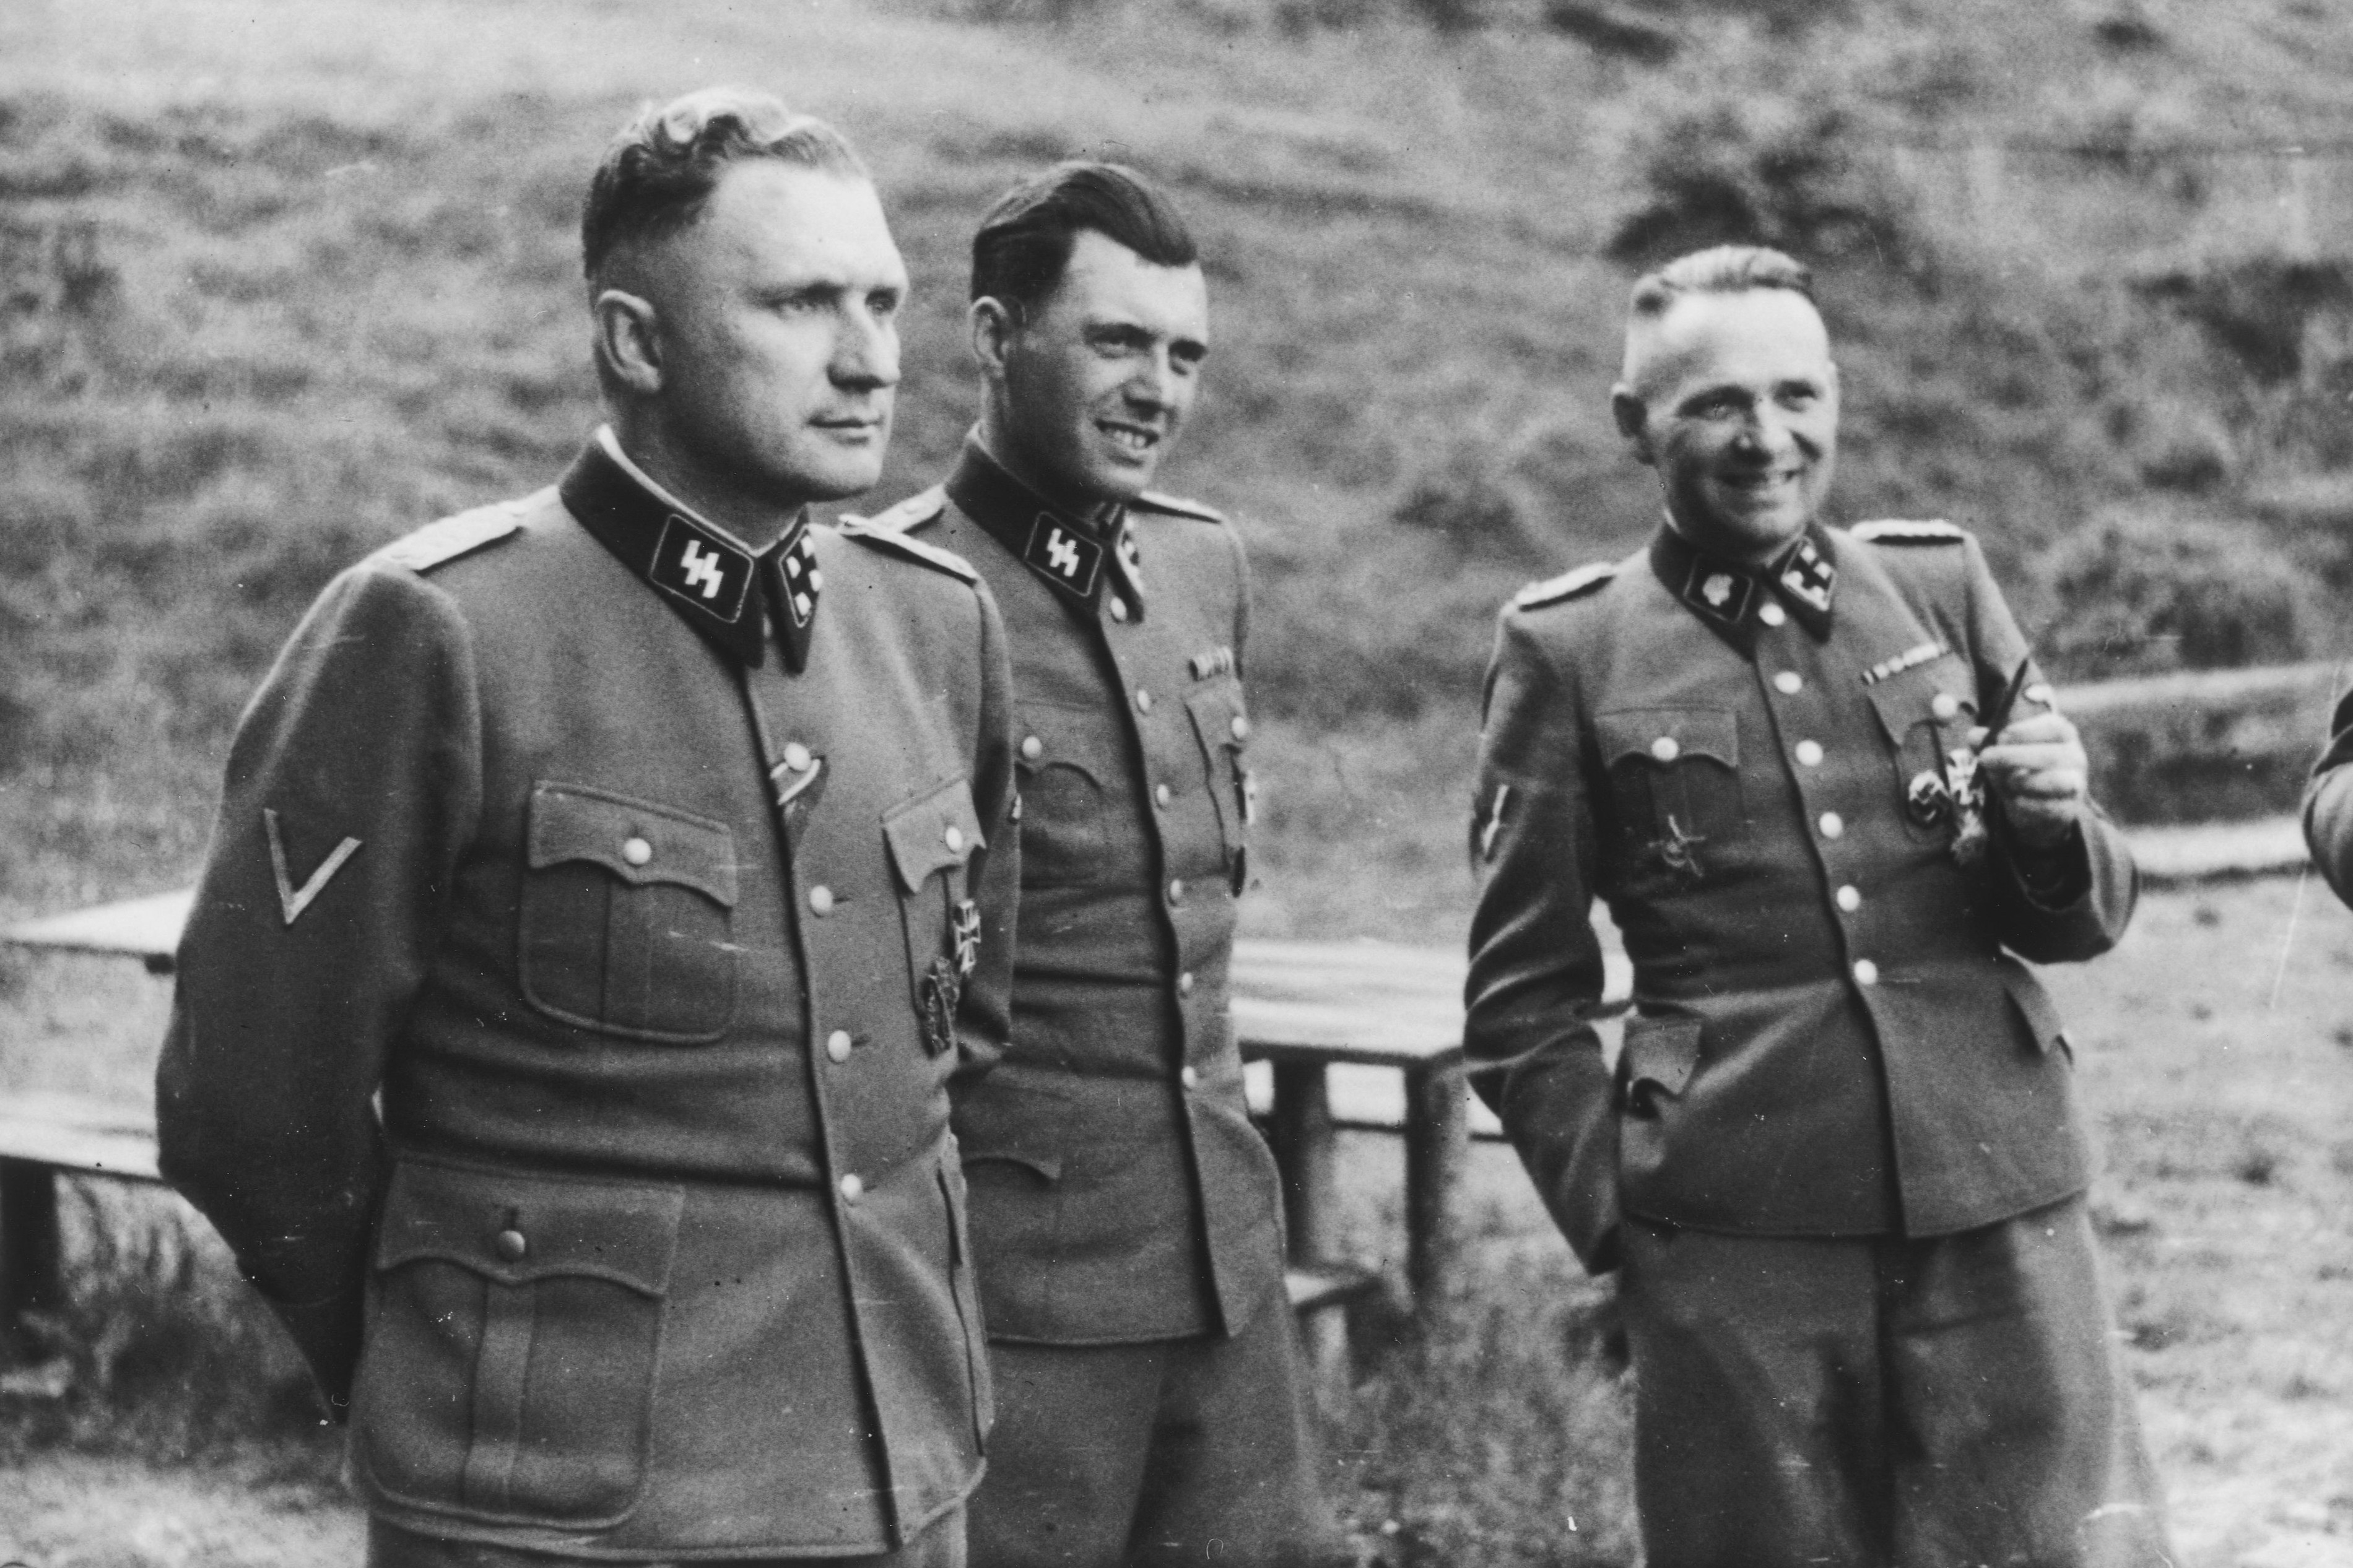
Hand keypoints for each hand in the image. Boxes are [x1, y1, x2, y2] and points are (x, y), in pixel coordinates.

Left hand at [1968, 709, 2087, 848]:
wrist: (2037, 804)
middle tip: (1985, 758)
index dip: (2025, 731)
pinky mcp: (2068, 810)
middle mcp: (2074, 757)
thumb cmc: (2019, 767)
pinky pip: (2048, 808)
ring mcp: (2075, 784)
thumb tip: (1974, 737)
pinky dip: (2025, 804)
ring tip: (2007, 781)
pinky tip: (2014, 800)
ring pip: (2055, 782)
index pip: (2054, 727)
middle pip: (2050, 755)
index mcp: (2062, 734)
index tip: (2000, 737)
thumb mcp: (2002, 750)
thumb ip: (1988, 742)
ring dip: (2023, 781)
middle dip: (2013, 756)